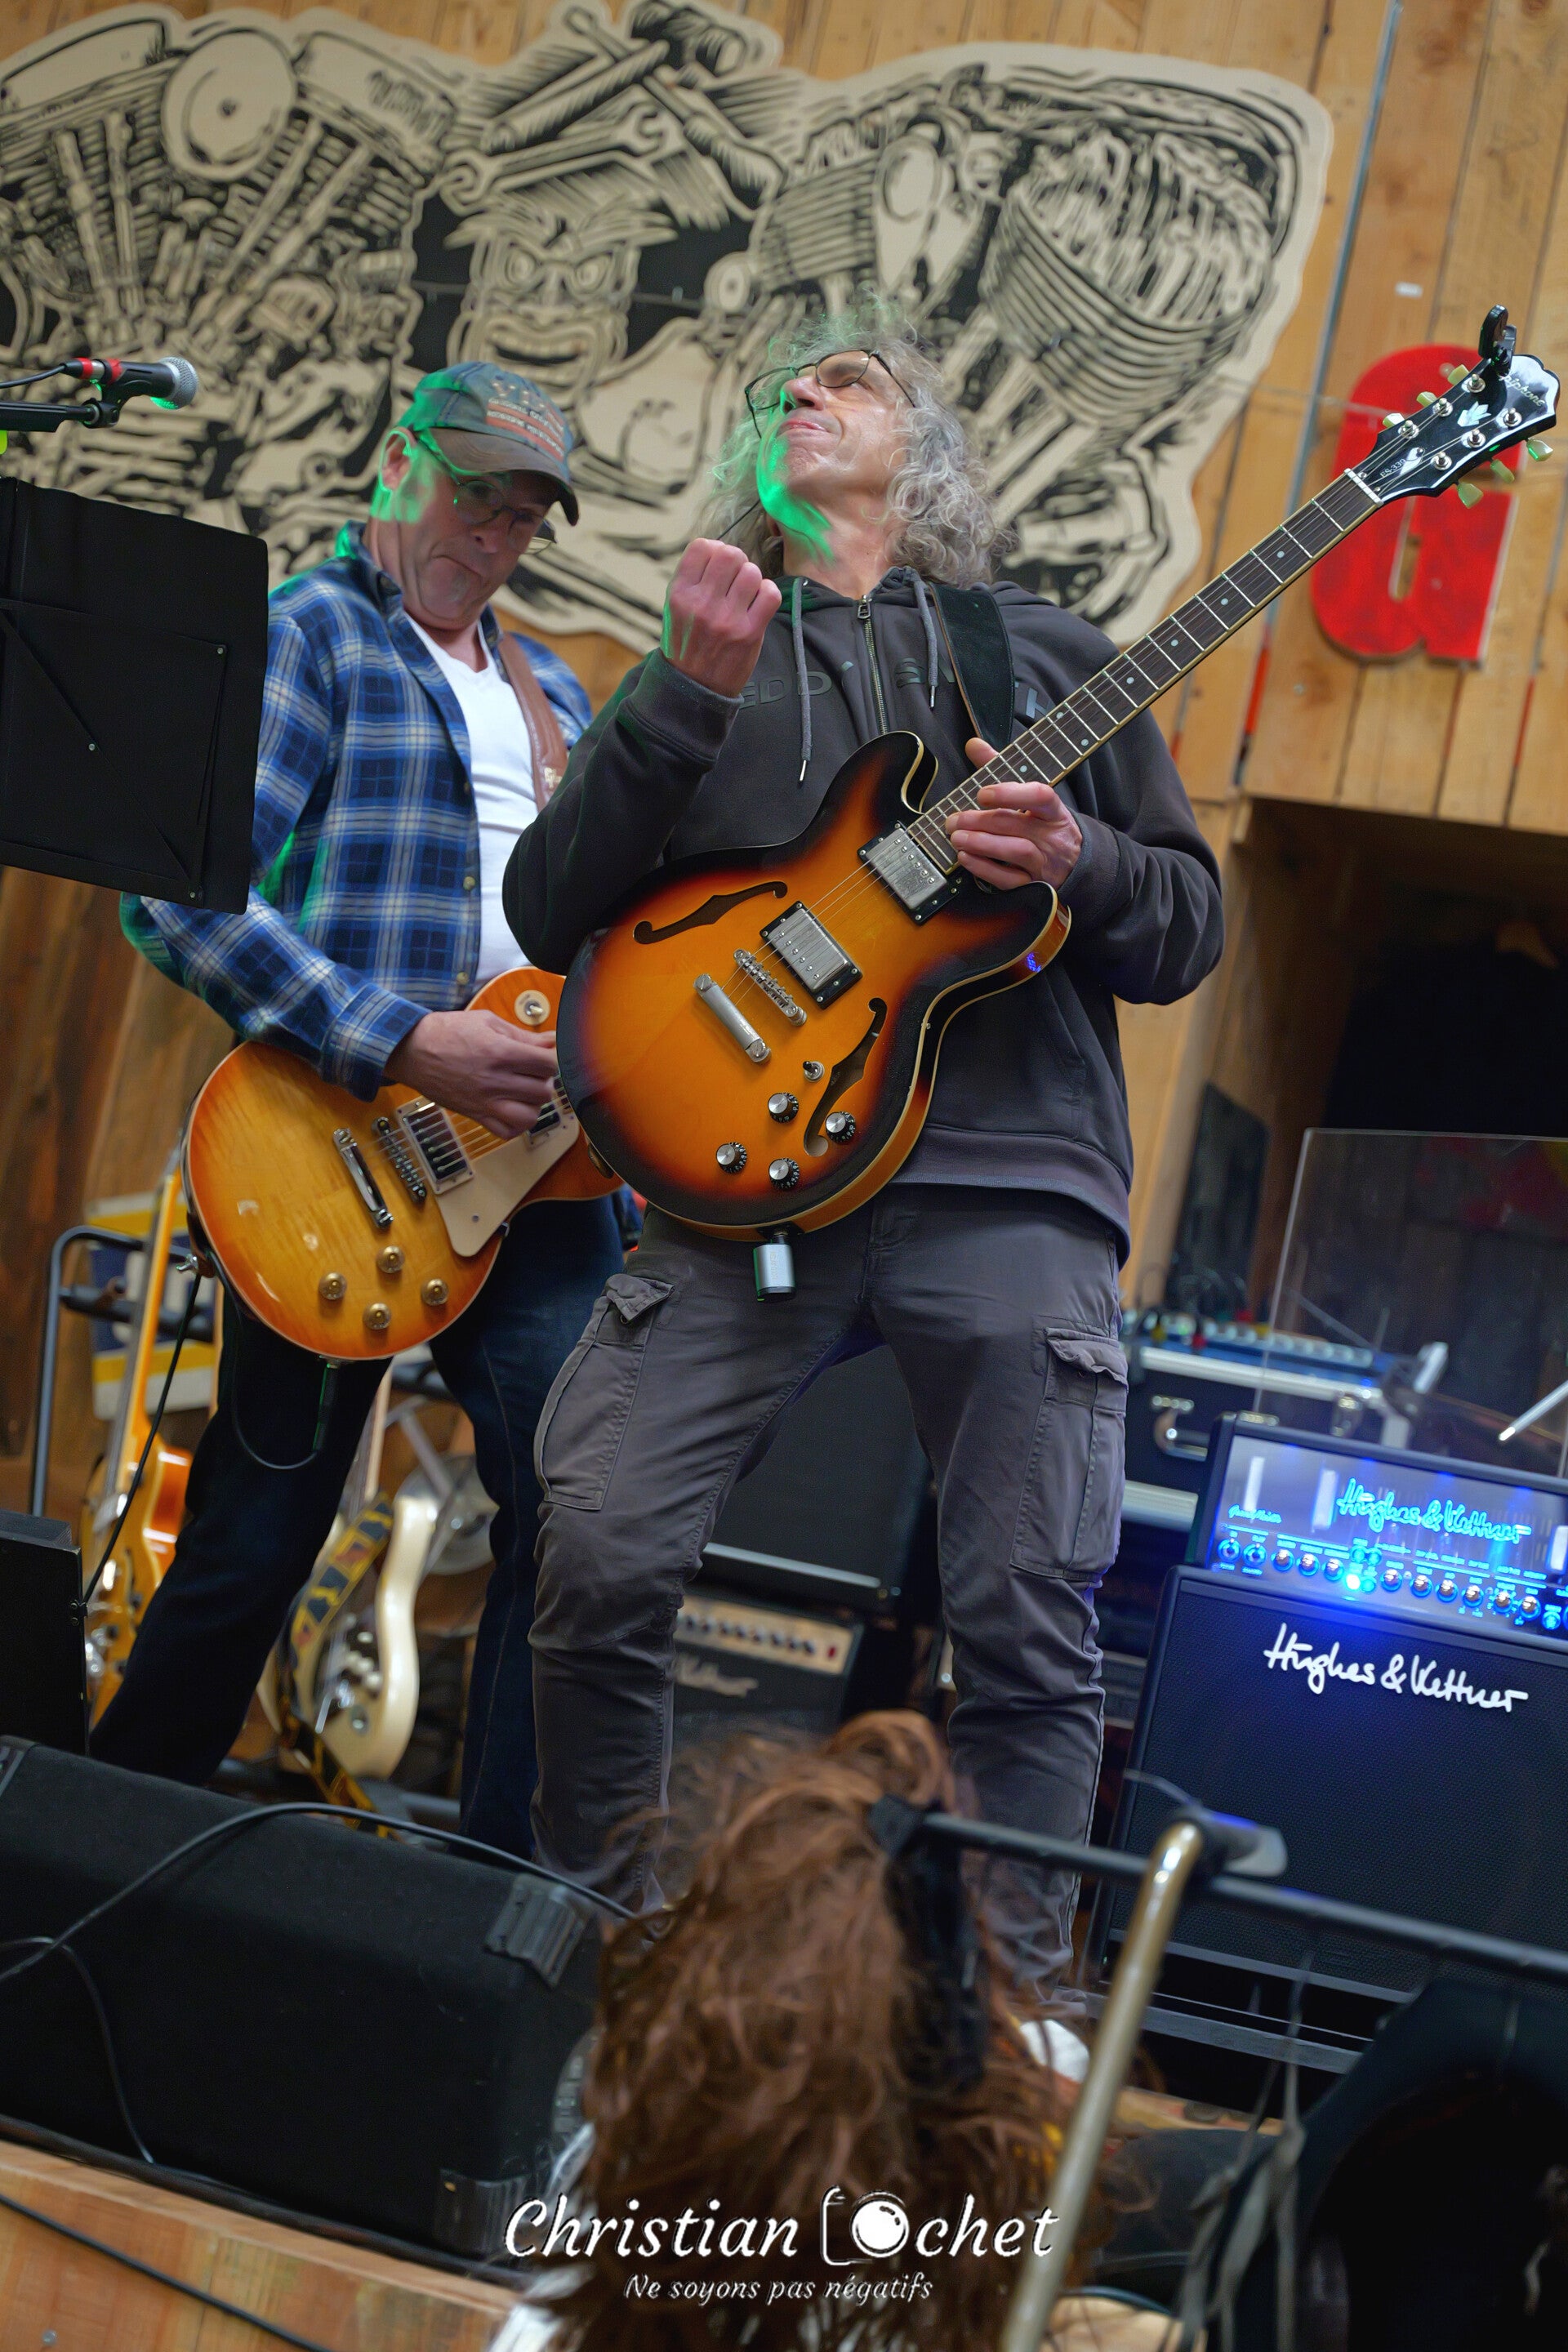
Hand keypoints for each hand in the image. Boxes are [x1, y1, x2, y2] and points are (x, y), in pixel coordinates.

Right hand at [385, 1009, 556, 1138]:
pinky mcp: (475, 1115)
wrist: (412, 1050)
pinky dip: (516, 1125)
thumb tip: (552, 1040)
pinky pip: (507, 1132)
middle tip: (532, 1072)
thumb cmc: (447, 1031)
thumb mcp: (487, 1022)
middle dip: (543, 1080)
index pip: (548, 1064)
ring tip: (524, 1092)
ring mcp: (485, 1102)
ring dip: (533, 1104)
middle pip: (543, 1091)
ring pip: (530, 1116)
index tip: (544, 1056)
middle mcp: (495, 1081)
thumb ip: (523, 1035)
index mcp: (500, 1053)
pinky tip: (513, 1109)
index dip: (551, 1059)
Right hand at [662, 538, 780, 697]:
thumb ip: (693, 579)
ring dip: (752, 578)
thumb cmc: (687, 643)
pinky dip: (768, 592)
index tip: (717, 564)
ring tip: (746, 593)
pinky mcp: (750, 633)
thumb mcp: (675, 608)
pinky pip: (770, 594)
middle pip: (730, 554)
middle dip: (737, 560)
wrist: (693, 688)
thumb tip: (721, 548)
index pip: (702, 546)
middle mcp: (702, 603)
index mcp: (680, 593)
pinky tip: (759, 601)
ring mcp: (727, 619)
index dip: (715, 549)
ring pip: (752, 572)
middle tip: (736, 577)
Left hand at [945, 737, 1083, 889]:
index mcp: (1053, 810)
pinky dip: (984, 869)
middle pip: (1016, 824)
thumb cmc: (1045, 826)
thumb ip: (1001, 768)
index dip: (1010, 793)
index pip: (1040, 796)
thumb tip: (974, 744)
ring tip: (957, 837)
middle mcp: (1051, 836)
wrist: (1076, 865)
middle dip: (980, 821)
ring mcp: (1044, 862)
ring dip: (981, 843)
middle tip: (954, 819)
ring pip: (1015, 851)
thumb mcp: (1031, 797)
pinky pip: (1009, 879)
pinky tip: (966, 858)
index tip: (982, 793)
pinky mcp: (1034, 885)